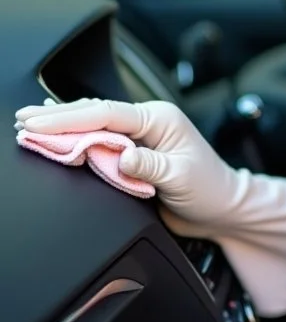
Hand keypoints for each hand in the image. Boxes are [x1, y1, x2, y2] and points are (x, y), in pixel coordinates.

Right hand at [15, 97, 285, 316]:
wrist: (224, 207)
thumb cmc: (211, 189)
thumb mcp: (180, 177)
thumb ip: (148, 166)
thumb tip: (120, 157)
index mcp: (159, 119)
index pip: (107, 114)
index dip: (70, 118)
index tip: (39, 122)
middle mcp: (148, 123)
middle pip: (95, 115)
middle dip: (58, 117)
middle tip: (23, 120)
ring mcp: (140, 137)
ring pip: (95, 125)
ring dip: (64, 125)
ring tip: (30, 123)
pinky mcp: (134, 153)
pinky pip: (100, 139)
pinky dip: (77, 135)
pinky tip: (59, 130)